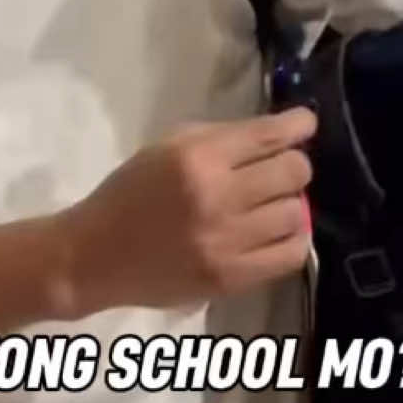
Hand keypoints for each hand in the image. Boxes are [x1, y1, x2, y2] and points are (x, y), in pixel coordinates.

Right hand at [62, 107, 316, 314]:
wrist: (96, 254)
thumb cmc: (132, 191)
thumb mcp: (168, 146)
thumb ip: (223, 138)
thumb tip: (278, 134)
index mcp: (197, 157)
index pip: (268, 136)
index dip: (297, 125)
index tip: (305, 124)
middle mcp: (216, 197)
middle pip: (292, 172)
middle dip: (293, 165)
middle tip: (280, 169)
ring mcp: (226, 242)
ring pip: (296, 212)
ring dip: (290, 202)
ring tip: (272, 203)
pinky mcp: (230, 278)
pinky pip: (289, 255)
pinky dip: (293, 238)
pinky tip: (279, 231)